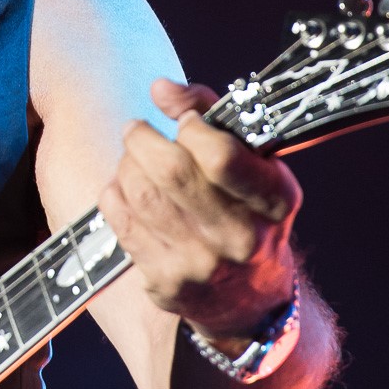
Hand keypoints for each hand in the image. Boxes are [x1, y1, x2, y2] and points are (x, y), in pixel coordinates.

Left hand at [99, 78, 303, 346]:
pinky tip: (125, 189)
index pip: (221, 155)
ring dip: (126, 165)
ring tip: (132, 159)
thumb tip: (161, 88)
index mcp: (273, 201)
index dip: (191, 126)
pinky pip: (122, 223)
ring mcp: (201, 264)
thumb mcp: (254, 164)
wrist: (249, 300)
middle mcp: (240, 237)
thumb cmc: (248, 214)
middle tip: (136, 129)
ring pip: (141, 195)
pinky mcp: (165, 283)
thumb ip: (211, 114)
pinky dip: (115, 195)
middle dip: (143, 139)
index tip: (184, 123)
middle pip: (172, 172)